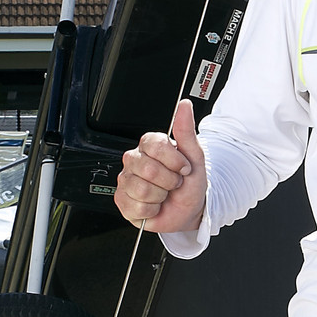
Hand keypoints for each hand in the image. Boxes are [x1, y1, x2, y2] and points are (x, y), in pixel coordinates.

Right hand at [116, 100, 206, 234]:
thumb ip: (186, 130)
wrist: (188, 210)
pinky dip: (152, 209)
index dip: (174, 161)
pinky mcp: (122, 200)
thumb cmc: (189, 184)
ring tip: (164, 194)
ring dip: (160, 196)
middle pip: (148, 169)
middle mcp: (135, 160)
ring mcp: (126, 180)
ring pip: (141, 189)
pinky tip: (155, 205)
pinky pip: (136, 206)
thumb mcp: (194, 156)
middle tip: (173, 183)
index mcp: (150, 146)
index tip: (183, 168)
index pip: (155, 145)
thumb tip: (184, 105)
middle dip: (169, 181)